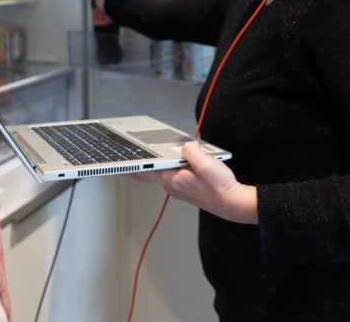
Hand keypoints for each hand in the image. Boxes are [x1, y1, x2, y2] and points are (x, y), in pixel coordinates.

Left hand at [133, 141, 257, 224]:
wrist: (232, 203)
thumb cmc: (220, 188)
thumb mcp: (206, 163)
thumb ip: (191, 151)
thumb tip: (186, 146)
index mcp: (173, 179)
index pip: (144, 173)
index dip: (129, 168)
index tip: (116, 165)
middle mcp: (173, 186)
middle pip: (157, 170)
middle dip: (156, 158)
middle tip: (158, 148)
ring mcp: (180, 188)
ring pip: (170, 171)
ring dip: (174, 162)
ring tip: (192, 155)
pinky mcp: (188, 188)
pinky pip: (180, 174)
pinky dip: (183, 166)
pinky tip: (197, 163)